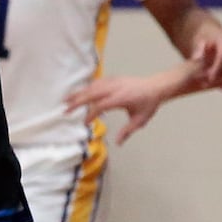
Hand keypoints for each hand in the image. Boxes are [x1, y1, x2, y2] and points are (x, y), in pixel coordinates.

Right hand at [67, 68, 194, 145]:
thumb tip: (118, 143)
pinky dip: (86, 89)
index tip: (85, 123)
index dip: (91, 114)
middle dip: (77, 101)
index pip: (101, 105)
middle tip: (65, 110)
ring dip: (78, 93)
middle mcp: (114, 88)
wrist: (156, 86)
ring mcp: (112, 81)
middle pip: (91, 93)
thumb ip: (127, 131)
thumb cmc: (149, 104)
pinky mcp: (112, 79)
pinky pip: (96, 83)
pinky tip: (79, 94)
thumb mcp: (140, 120)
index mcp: (121, 98)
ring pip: (91, 87)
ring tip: (66, 101)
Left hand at [191, 21, 221, 89]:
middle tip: (203, 83)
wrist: (211, 35)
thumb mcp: (198, 41)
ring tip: (207, 85)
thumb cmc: (203, 39)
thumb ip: (198, 49)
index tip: (209, 78)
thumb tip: (196, 58)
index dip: (217, 68)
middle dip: (218, 78)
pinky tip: (219, 88)